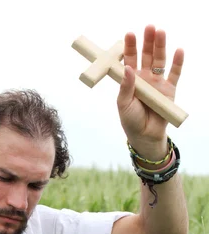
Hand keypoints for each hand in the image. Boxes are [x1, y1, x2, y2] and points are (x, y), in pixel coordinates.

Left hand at [117, 25, 183, 158]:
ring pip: (160, 61)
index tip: (129, 34)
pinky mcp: (169, 89)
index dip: (129, 47)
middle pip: (146, 55)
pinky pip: (174, 74)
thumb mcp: (123, 104)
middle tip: (148, 27)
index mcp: (131, 80)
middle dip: (147, 41)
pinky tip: (178, 50)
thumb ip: (125, 87)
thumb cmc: (130, 120)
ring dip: (160, 47)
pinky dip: (177, 63)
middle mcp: (144, 77)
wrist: (145, 136)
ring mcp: (157, 82)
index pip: (130, 59)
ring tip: (161, 32)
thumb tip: (127, 68)